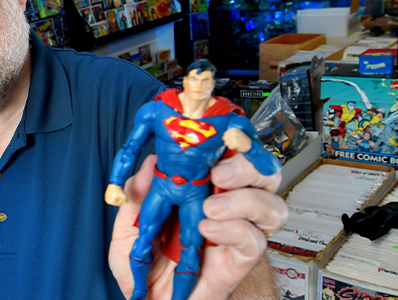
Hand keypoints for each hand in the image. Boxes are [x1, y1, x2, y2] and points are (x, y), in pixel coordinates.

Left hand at [109, 154, 287, 298]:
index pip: (232, 156)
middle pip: (264, 174)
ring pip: (271, 205)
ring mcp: (239, 231)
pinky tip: (209, 228)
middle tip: (220, 172)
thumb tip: (149, 164)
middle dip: (249, 166)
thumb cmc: (145, 265)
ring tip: (209, 207)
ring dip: (245, 199)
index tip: (220, 135)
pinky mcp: (241, 258)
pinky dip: (233, 229)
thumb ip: (135, 197)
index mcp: (203, 189)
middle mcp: (228, 205)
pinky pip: (254, 239)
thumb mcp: (128, 227)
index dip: (235, 142)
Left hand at [222, 128, 251, 152]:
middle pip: (224, 139)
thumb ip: (230, 133)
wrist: (250, 144)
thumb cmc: (242, 139)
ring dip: (230, 145)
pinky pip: (230, 147)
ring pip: (226, 143)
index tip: (233, 139)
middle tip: (234, 142)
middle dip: (228, 142)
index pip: (224, 134)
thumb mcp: (237, 133)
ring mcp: (234, 137)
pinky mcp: (236, 143)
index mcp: (233, 129)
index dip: (228, 138)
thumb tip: (222, 137)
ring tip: (236, 144)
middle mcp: (233, 132)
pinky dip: (233, 148)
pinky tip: (237, 146)